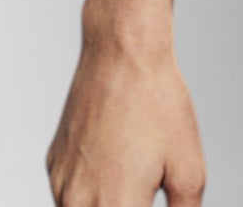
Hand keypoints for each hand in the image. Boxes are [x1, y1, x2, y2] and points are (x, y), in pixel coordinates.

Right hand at [46, 28, 204, 206]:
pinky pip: (69, 197)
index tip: (148, 202)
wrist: (122, 51)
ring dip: (107, 204)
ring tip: (131, 174)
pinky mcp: (53, 164)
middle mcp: (77, 203)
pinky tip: (114, 166)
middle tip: (142, 192)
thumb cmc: (158, 103)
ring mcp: (60, 184)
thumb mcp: (189, 168)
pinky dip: (90, 194)